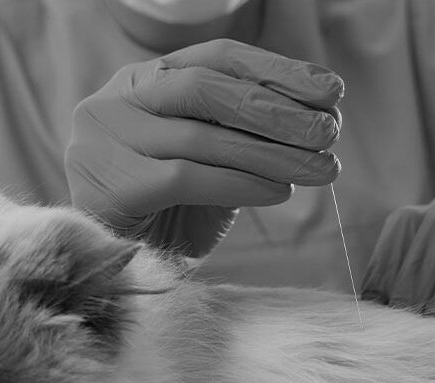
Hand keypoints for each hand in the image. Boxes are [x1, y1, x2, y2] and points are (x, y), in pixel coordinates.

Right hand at [66, 39, 342, 256]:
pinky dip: (239, 184)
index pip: (217, 58)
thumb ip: (244, 132)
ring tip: (319, 169)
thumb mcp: (210, 160)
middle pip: (207, 87)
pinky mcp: (107, 184)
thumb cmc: (170, 213)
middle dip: (277, 110)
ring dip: (271, 152)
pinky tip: (279, 193)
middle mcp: (117, 99)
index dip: (278, 70)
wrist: (117, 272)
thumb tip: (318, 118)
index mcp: (144, 80)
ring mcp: (103, 139)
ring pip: (201, 135)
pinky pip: (185, 178)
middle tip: (329, 132)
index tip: (331, 91)